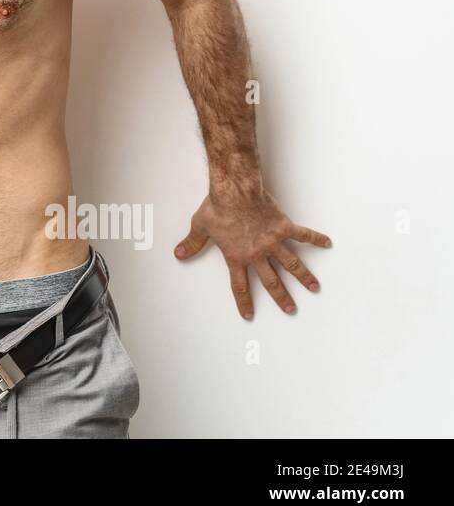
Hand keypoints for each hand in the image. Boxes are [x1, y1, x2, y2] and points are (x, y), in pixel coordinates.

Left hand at [174, 188, 331, 318]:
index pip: (240, 286)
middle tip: (291, 309)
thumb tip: (179, 253)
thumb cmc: (218, 208)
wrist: (235, 191)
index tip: (249, 314)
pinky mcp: (284, 227)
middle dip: (282, 297)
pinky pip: (303, 235)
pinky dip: (316, 238)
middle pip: (272, 282)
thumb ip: (192, 243)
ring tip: (314, 287)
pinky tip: (327, 243)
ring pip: (292, 264)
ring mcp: (273, 241)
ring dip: (304, 276)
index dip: (244, 301)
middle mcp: (258, 254)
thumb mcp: (200, 227)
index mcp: (237, 257)